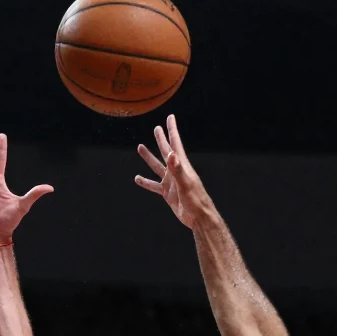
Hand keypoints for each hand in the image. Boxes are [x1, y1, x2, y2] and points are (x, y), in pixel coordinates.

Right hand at [135, 114, 216, 228]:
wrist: (198, 218)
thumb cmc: (196, 200)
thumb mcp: (186, 184)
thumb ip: (177, 170)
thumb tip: (171, 154)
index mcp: (182, 165)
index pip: (175, 143)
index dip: (172, 130)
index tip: (170, 117)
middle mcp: (176, 171)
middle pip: (166, 151)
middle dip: (161, 139)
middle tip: (156, 128)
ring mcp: (171, 182)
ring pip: (157, 166)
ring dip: (149, 157)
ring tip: (140, 147)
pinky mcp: (168, 193)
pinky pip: (154, 185)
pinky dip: (146, 182)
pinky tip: (138, 179)